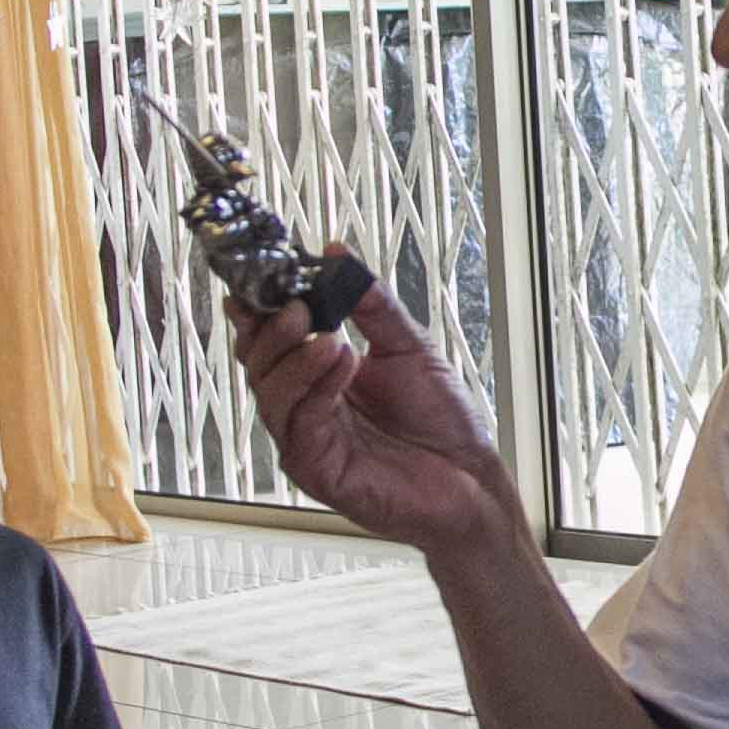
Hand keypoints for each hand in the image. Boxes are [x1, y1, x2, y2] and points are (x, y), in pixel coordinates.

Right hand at [226, 265, 508, 553]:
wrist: (470, 476)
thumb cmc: (440, 420)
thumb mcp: (407, 345)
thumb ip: (371, 303)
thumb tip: (337, 253)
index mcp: (319, 377)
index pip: (271, 340)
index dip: (259, 310)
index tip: (259, 278)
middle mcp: (305, 407)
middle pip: (259, 365)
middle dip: (272, 331)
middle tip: (298, 307)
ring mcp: (307, 441)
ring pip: (271, 395)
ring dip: (294, 358)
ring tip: (326, 336)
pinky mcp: (316, 471)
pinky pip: (301, 425)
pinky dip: (317, 389)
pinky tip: (342, 365)